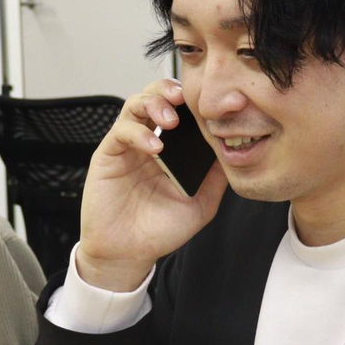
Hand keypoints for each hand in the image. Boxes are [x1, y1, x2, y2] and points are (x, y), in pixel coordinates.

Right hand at [76, 79, 227, 291]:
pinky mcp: (108, 155)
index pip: (180, 110)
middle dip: (170, 90)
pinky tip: (155, 147)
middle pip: (155, 96)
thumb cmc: (160, 230)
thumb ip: (216, 178)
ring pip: (135, 104)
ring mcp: (127, 146)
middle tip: (185, 100)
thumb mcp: (201, 204)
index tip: (211, 102)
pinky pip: (121, 131)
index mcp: (171, 149)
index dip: (192, 101)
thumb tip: (236, 153)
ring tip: (171, 121)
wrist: (129, 254)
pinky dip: (139, 133)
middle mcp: (148, 141)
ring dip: (154, 104)